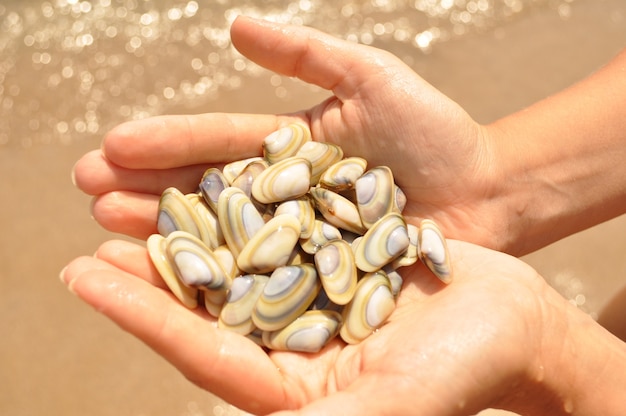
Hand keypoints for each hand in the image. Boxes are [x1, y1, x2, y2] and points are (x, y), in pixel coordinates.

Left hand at [61, 238, 557, 414]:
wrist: (513, 323)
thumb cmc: (467, 372)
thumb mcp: (395, 402)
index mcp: (290, 389)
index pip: (202, 352)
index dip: (144, 315)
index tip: (86, 276)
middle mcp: (289, 345)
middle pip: (207, 306)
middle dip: (150, 273)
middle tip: (95, 234)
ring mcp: (309, 299)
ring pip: (235, 263)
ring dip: (189, 232)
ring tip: (138, 197)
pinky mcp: (332, 261)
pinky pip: (278, 230)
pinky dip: (244, 206)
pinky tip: (213, 177)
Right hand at [72, 16, 507, 251]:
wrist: (486, 190)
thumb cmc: (434, 132)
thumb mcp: (370, 77)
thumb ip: (305, 55)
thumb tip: (233, 27)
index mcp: (287, 146)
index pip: (215, 143)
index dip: (164, 144)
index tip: (110, 146)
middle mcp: (284, 195)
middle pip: (206, 192)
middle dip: (146, 190)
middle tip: (88, 192)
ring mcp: (299, 238)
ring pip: (224, 236)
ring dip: (167, 234)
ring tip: (111, 230)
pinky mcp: (320, 276)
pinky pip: (266, 277)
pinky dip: (222, 278)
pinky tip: (178, 281)